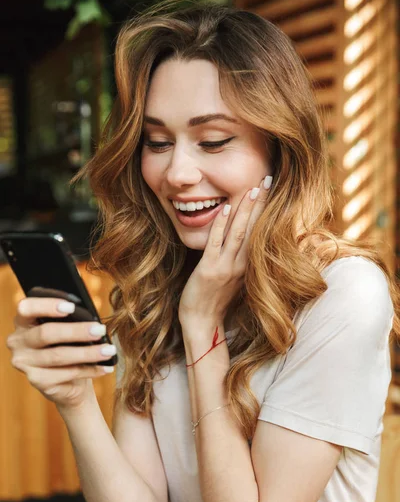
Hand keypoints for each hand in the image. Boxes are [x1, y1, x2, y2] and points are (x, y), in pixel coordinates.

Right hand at [6, 297, 114, 408]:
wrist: (69, 382)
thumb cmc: (69, 347)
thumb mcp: (68, 331)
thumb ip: (71, 321)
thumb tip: (91, 319)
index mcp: (24, 321)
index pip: (26, 308)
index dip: (47, 306)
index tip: (71, 307)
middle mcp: (18, 341)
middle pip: (46, 333)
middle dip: (77, 331)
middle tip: (100, 330)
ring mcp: (24, 363)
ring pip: (58, 355)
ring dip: (88, 353)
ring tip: (108, 351)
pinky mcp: (36, 381)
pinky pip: (66, 373)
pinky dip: (89, 370)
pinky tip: (105, 367)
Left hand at [178, 176, 272, 328]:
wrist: (202, 322)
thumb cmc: (215, 301)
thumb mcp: (235, 279)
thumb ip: (241, 260)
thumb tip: (246, 241)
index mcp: (249, 266)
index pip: (261, 233)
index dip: (267, 211)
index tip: (272, 191)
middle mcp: (241, 265)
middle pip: (255, 229)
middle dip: (262, 203)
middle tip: (269, 180)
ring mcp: (225, 267)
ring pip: (239, 233)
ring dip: (246, 210)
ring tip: (254, 189)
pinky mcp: (208, 269)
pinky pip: (216, 242)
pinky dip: (222, 224)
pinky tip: (226, 206)